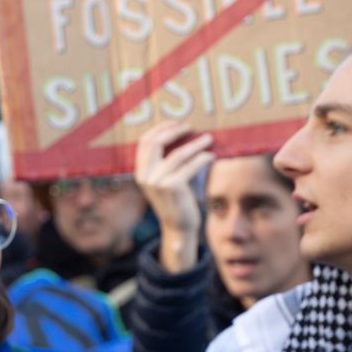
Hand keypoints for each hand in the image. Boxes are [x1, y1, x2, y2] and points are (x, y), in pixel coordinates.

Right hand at [134, 121, 214, 272]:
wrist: (178, 228)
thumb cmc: (175, 200)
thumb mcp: (163, 180)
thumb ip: (164, 161)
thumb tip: (180, 132)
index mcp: (140, 172)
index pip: (145, 141)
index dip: (160, 128)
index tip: (176, 123)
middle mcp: (145, 176)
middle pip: (156, 142)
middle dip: (174, 130)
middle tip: (191, 127)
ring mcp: (157, 181)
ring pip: (178, 153)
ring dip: (196, 143)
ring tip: (209, 138)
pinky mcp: (173, 187)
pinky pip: (190, 165)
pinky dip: (202, 158)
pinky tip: (211, 156)